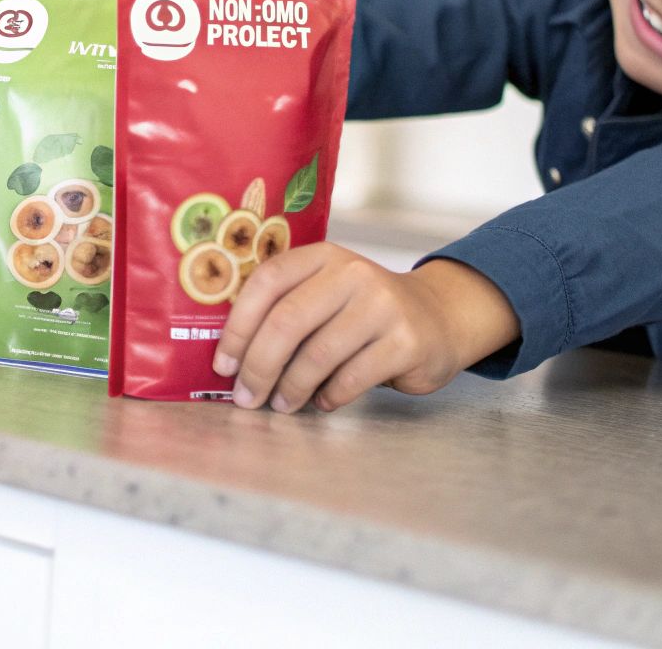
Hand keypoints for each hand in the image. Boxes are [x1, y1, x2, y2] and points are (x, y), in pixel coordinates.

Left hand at [211, 245, 519, 412]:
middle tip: (246, 397)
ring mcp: (382, 306)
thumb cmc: (364, 312)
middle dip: (259, 366)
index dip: (238, 325)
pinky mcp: (405, 341)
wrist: (438, 317)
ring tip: (282, 405)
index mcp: (323, 256)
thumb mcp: (327, 293)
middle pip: (287, 321)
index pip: (268, 282)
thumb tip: (232, 358)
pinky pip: (351, 379)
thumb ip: (287, 309)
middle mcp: (353, 273)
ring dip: (291, 388)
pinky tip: (322, 402)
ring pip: (318, 355)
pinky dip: (328, 397)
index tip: (223, 364)